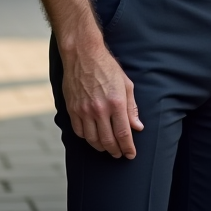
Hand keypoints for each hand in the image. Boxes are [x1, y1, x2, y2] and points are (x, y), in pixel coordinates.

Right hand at [60, 37, 143, 158]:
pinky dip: (87, 139)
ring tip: (108, 149)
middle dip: (115, 151)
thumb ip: (132, 108)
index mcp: (116, 103)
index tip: (131, 155)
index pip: (123, 133)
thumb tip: (137, 127)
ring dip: (101, 148)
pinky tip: (93, 138)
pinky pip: (79, 131)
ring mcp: (83, 111)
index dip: (128, 147)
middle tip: (120, 154)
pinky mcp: (72, 109)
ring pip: (92, 139)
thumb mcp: (126, 84)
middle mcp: (99, 109)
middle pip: (108, 140)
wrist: (83, 55)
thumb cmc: (107, 67)